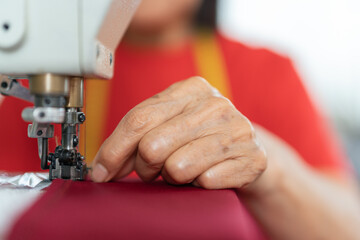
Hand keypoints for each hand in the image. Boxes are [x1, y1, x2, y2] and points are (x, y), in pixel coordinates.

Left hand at [91, 77, 266, 188]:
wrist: (247, 150)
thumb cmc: (201, 136)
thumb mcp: (170, 122)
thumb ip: (138, 133)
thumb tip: (102, 165)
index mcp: (192, 88)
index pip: (139, 119)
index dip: (114, 150)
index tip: (101, 171)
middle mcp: (216, 105)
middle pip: (152, 146)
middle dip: (144, 167)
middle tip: (153, 170)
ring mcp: (237, 130)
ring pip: (177, 168)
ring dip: (172, 177)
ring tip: (182, 170)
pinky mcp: (252, 158)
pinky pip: (205, 182)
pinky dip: (199, 185)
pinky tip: (205, 175)